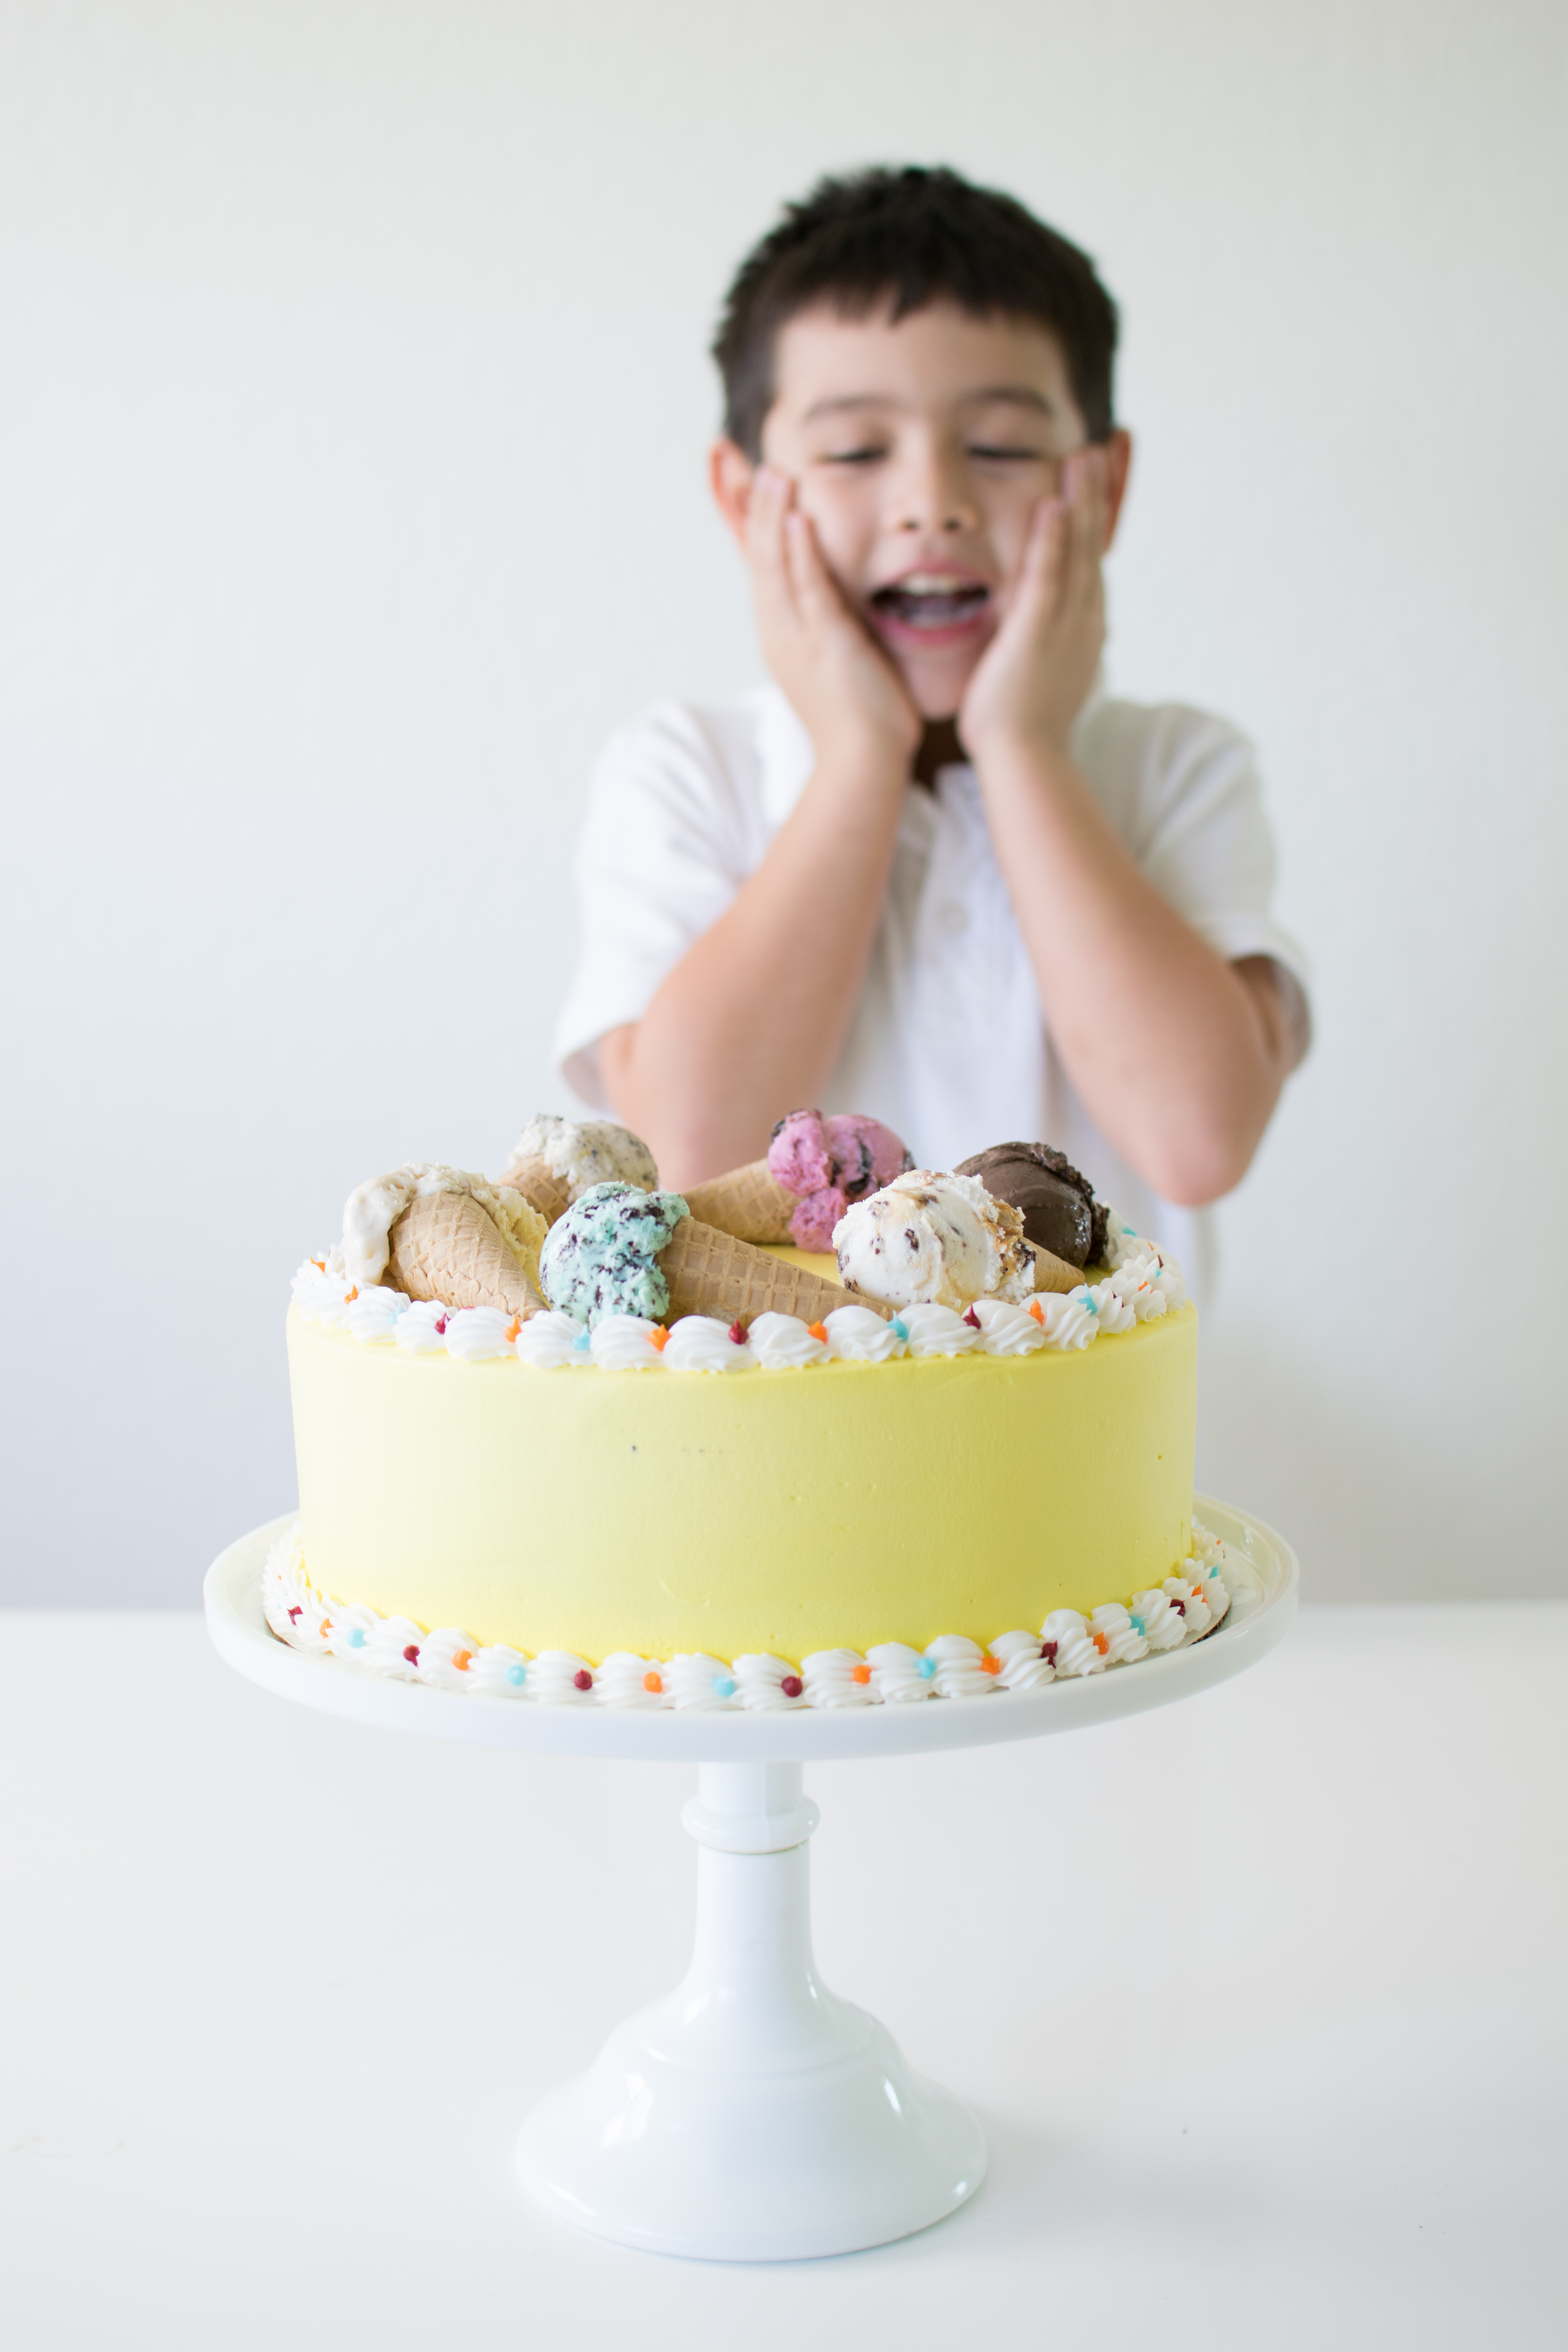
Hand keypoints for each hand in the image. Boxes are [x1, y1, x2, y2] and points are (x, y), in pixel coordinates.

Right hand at [745, 468, 920, 766]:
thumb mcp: (837, 661)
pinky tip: (799, 517)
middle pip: (755, 555)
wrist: (862, 763)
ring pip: (774, 565)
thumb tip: (838, 607)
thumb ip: (831, 627)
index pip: (760, 565)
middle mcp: (778, 630)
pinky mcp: (823, 643)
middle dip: (749, 506)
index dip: (751, 521)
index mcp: (780, 633)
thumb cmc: (861, 719)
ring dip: (774, 515)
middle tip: (743, 461)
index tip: (747, 482)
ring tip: (774, 473)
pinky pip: (806, 589)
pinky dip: (800, 552)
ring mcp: (796, 637)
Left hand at [958, 446, 1107, 765]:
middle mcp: (1083, 621)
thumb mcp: (1040, 674)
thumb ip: (1043, 646)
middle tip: (1097, 453)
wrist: (1024, 758)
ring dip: (1080, 502)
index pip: (1091, 565)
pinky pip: (1049, 576)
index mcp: (1083, 629)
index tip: (1094, 486)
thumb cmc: (1022, 727)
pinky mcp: (1039, 633)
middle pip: (1093, 547)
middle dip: (1095, 498)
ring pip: (1078, 552)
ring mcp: (1065, 626)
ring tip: (1082, 457)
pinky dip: (1053, 539)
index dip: (1094, 523)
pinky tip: (1054, 503)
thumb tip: (1039, 635)